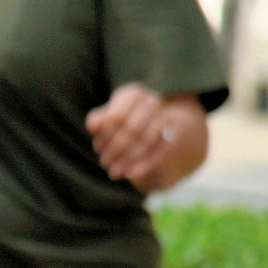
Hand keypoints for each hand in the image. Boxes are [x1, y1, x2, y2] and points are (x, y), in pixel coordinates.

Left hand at [86, 83, 208, 193]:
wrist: (161, 125)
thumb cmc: (125, 122)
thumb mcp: (109, 119)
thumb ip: (99, 121)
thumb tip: (92, 126)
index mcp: (133, 94)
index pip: (117, 115)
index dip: (106, 134)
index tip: (97, 148)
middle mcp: (152, 102)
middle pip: (132, 128)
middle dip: (116, 148)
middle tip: (104, 163)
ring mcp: (166, 116)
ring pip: (147, 139)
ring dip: (128, 158)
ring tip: (114, 172)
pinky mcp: (175, 134)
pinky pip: (161, 150)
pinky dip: (146, 163)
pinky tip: (133, 173)